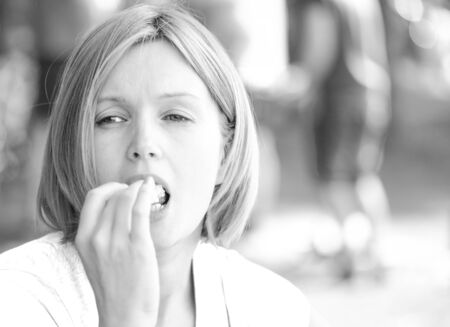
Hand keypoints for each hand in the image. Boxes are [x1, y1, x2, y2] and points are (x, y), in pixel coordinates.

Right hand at [75, 178, 159, 326]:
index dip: (109, 188)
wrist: (124, 315)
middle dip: (125, 186)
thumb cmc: (114, 287)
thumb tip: (114, 209)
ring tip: (148, 187)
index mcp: (83, 239)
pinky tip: (152, 189)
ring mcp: (116, 242)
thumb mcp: (95, 258)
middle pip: (110, 195)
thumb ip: (99, 234)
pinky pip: (140, 211)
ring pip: (125, 199)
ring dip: (138, 187)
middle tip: (137, 188)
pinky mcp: (138, 247)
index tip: (121, 188)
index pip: (92, 198)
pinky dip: (146, 194)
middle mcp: (96, 238)